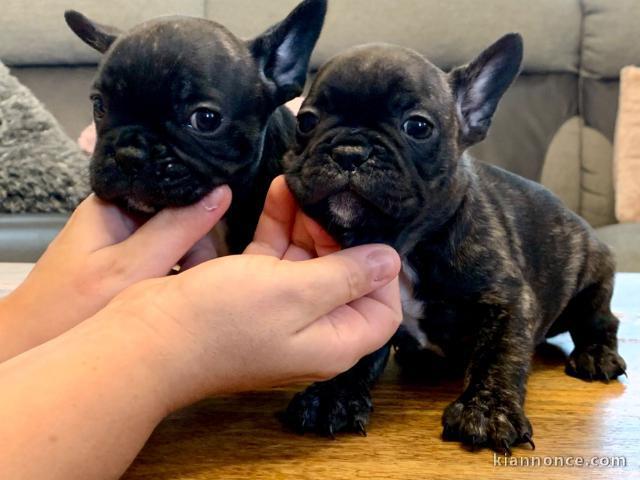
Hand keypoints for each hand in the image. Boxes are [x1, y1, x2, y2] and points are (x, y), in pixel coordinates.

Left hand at [0, 187, 231, 360]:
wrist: (28, 347)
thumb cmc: (69, 310)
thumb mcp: (132, 268)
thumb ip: (179, 229)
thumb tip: (221, 193)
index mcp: (114, 202)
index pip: (175, 188)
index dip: (200, 212)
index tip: (211, 246)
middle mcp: (118, 215)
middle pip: (179, 216)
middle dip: (194, 248)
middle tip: (191, 281)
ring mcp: (122, 241)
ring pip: (175, 241)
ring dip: (186, 266)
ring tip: (178, 295)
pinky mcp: (124, 263)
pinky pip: (164, 259)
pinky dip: (173, 277)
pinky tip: (171, 298)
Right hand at [103, 176, 401, 409]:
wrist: (146, 340)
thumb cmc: (221, 322)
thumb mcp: (294, 292)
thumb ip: (346, 275)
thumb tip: (391, 261)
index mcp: (332, 341)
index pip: (382, 310)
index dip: (381, 272)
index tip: (367, 232)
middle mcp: (311, 330)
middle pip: (344, 280)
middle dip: (338, 236)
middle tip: (327, 199)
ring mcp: (279, 312)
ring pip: (307, 263)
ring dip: (305, 224)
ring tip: (299, 184)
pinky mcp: (250, 294)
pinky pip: (275, 258)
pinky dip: (278, 228)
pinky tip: (277, 192)